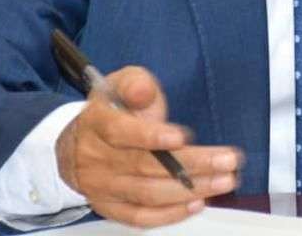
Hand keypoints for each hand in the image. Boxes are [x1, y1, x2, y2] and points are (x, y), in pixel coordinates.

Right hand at [56, 66, 242, 228]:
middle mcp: (97, 159)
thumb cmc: (109, 109)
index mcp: (97, 123)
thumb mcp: (118, 83)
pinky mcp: (111, 208)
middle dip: (191, 164)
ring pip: (148, 194)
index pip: (120, 132)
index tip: (183, 136)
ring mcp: (104, 188)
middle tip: (228, 161)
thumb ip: (135, 84)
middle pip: (145, 166)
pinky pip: (140, 217)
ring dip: (190, 190)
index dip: (150, 136)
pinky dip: (170, 214)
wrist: (73, 146)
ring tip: (225, 180)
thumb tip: (144, 92)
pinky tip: (198, 202)